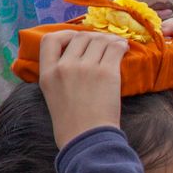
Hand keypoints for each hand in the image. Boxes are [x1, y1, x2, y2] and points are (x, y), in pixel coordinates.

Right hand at [37, 30, 127, 146]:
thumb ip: (59, 75)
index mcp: (47, 73)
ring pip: (99, 40)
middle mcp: (64, 66)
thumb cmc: (71, 123)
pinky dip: (121, 45)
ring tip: (116, 45)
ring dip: (109, 39)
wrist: (87, 138)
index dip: (65, 35)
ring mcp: (85, 68)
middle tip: (103, 44)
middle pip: (79, 37)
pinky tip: (124, 48)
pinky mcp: (106, 72)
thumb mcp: (53, 95)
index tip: (76, 38)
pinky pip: (115, 48)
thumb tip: (75, 58)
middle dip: (92, 37)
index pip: (50, 40)